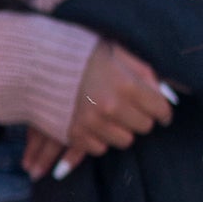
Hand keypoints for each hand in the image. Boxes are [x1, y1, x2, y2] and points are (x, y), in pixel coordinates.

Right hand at [29, 36, 175, 176]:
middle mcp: (111, 106)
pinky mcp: (74, 134)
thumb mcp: (118, 53)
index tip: (159, 111)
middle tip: (131, 109)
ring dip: (120, 129)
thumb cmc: (82, 54)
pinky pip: (99, 148)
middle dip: (140, 118)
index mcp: (126, 84)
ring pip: (124, 141)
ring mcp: (91, 123)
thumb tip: (166, 93)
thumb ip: (144, 73)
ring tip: (111, 116)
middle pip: (144, 127)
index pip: (160, 109)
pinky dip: (99, 138)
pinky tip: (94, 124)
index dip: (162, 110)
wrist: (36, 62)